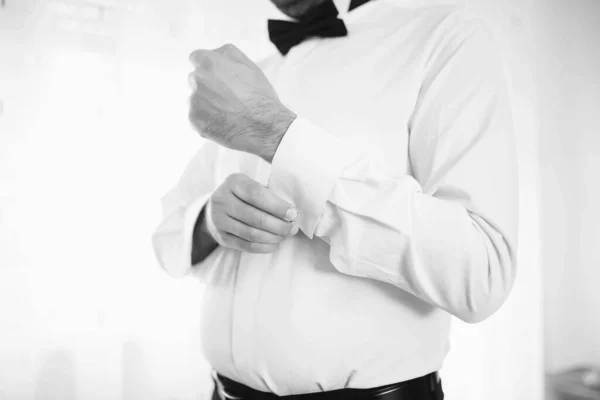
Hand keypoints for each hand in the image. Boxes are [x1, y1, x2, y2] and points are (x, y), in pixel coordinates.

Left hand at [188, 44, 295, 162]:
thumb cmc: (259, 96)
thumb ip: (228, 54)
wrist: (262, 127)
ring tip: (227, 111)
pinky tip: (223, 122)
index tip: (217, 76)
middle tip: (226, 96)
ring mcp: (194, 100)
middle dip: (207, 85)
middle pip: (195, 79)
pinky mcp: (193, 119)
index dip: (208, 67)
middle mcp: (197, 79)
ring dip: (206, 103)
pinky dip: (206, 119)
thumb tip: (215, 53)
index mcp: (210, 62)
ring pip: (195, 98)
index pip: (196, 58)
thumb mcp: (250, 66)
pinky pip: (195, 116)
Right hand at [206, 173, 298, 253]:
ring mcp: (219, 220)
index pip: (256, 194)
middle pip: (255, 217)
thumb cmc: (244, 194)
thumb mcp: (253, 185)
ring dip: (273, 237)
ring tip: (285, 235)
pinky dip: (264, 247)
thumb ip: (270, 195)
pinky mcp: (222, 237)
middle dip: (279, 225)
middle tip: (292, 228)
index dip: (277, 206)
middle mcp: (222, 200)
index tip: (293, 214)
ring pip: (251, 234)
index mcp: (233, 182)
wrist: (217, 206)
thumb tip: (292, 214)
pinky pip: (246, 246)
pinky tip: (275, 243)